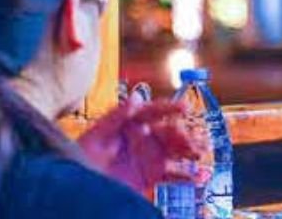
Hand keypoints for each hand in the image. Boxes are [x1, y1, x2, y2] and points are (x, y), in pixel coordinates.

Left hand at [77, 97, 210, 192]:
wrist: (79, 184)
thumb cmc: (82, 156)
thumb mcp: (97, 134)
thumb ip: (117, 116)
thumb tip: (137, 97)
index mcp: (131, 123)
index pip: (154, 112)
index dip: (170, 108)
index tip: (185, 107)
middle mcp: (144, 137)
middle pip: (169, 133)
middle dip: (184, 135)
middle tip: (194, 140)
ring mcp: (150, 156)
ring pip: (176, 151)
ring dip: (190, 151)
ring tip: (201, 152)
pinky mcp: (152, 175)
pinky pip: (173, 174)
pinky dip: (187, 176)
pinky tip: (199, 177)